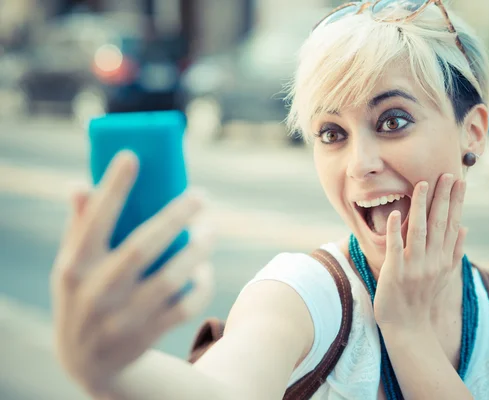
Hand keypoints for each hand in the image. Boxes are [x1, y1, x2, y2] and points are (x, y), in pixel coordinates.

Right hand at [50, 151, 213, 395]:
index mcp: (73, 268)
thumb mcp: (71, 266)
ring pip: (171, 278)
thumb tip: (80, 184)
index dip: (112, 188)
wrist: (89, 362)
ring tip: (211, 230)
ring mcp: (123, 317)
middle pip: (141, 247)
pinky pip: (185, 305)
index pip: (92, 222)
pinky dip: (201, 285)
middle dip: (175, 216)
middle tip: (201, 195)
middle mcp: (96, 293)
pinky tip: (205, 269)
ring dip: (197, 250)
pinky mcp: (148, 334)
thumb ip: (78, 226)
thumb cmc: (83, 296)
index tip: (133, 156)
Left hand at [373, 173, 466, 330]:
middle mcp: (433, 261)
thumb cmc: (423, 299)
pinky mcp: (395, 272)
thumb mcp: (444, 276)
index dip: (456, 202)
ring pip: (419, 231)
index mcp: (444, 260)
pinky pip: (396, 247)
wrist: (408, 327)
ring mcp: (414, 266)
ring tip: (423, 184)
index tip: (460, 181)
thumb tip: (465, 226)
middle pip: (439, 224)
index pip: (453, 225)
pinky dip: (395, 230)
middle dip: (443, 197)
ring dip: (421, 207)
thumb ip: (454, 251)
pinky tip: (395, 213)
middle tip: (446, 173)